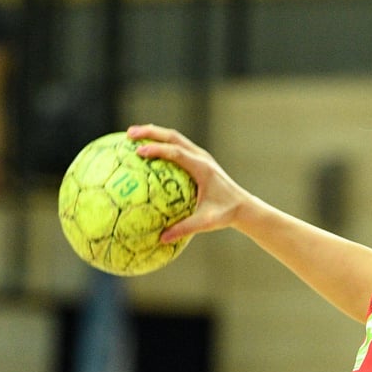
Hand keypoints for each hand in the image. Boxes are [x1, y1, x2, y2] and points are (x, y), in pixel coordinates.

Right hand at [126, 124, 249, 241]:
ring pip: (175, 138)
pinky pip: (177, 147)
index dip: (158, 150)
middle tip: (129, 134)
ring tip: (132, 135)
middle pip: (173, 137)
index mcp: (203, 169)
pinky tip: (146, 151)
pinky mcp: (199, 160)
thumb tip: (161, 238)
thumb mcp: (207, 223)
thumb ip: (185, 229)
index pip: (177, 153)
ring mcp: (201, 156)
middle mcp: (201, 158)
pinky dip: (161, 144)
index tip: (139, 151)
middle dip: (150, 132)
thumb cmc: (225, 214)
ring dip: (154, 134)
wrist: (243, 206)